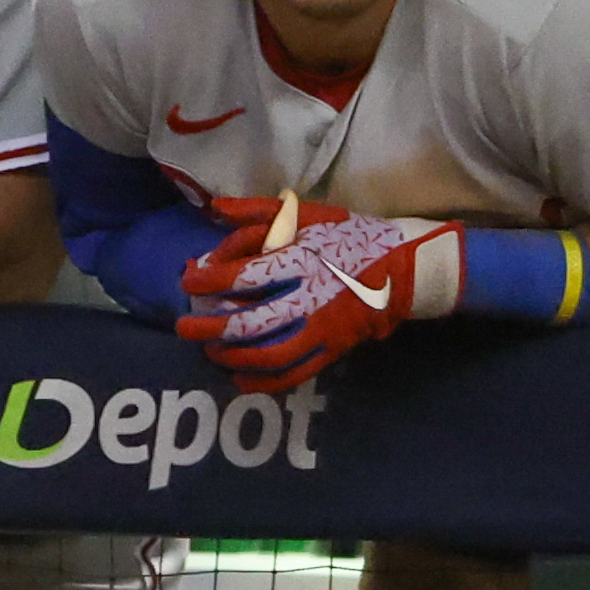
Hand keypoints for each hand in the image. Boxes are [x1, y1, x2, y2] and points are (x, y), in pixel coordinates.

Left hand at [174, 208, 452, 391]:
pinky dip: (264, 381)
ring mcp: (323, 330)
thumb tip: (214, 208)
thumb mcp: (309, 215)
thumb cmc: (350, 236)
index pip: (246, 276)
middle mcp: (310, 299)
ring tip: (210, 349)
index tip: (187, 280)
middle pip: (250, 322)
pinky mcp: (333, 350)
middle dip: (210, 327)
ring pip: (269, 354)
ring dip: (233, 356)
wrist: (405, 268)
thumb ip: (259, 211)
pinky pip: (294, 373)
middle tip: (184, 326)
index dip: (210, 280)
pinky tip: (240, 378)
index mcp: (302, 262)